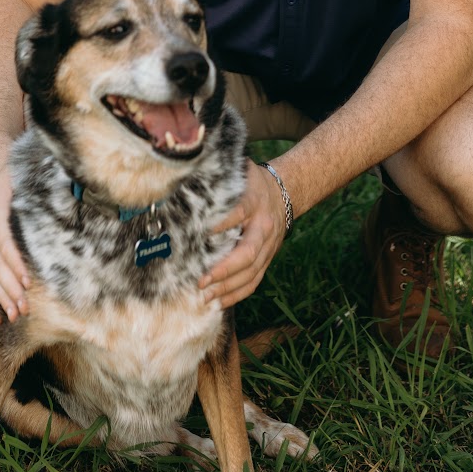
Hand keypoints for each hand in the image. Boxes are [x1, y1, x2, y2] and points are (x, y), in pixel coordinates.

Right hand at [0, 159, 30, 323]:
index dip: (14, 263)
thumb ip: (40, 186)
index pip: (4, 242)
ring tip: (14, 316)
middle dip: (9, 287)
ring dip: (2, 296)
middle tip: (24, 308)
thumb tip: (71, 189)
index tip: (27, 281)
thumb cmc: (16, 175)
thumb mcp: (24, 175)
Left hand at [200, 159, 288, 308]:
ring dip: (228, 288)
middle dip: (224, 270)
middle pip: (247, 254)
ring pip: (251, 272)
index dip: (219, 226)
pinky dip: (238, 294)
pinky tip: (220, 301)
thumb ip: (219, 174)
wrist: (283, 192)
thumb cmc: (252, 183)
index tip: (198, 236)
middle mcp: (263, 228)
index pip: (237, 214)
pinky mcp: (267, 258)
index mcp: (254, 203)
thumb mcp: (240, 172)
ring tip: (205, 297)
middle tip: (201, 281)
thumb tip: (189, 170)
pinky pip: (255, 280)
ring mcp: (268, 246)